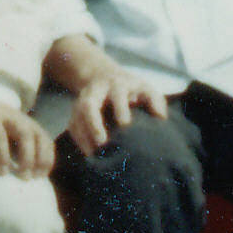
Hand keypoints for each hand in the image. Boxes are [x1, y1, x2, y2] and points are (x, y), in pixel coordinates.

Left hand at [0, 96, 55, 177]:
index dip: (2, 155)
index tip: (2, 174)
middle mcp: (12, 116)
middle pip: (25, 134)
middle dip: (27, 157)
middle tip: (24, 178)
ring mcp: (26, 120)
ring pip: (40, 136)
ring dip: (42, 158)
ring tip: (37, 178)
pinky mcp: (35, 126)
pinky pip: (47, 140)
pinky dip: (48, 156)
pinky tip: (43, 172)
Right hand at [45, 36, 175, 153]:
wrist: (102, 76)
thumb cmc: (130, 89)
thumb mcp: (145, 88)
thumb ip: (155, 101)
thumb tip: (160, 118)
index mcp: (116, 85)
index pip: (116, 95)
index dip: (120, 109)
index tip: (125, 125)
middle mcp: (96, 92)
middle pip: (88, 105)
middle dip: (93, 124)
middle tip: (102, 143)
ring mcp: (82, 101)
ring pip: (76, 118)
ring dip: (84, 137)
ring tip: (95, 156)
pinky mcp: (74, 112)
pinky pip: (72, 127)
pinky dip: (79, 141)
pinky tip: (89, 156)